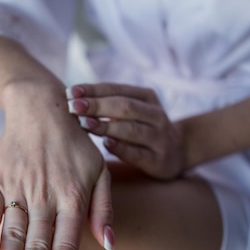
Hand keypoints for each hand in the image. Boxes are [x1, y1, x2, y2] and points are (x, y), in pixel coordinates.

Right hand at [0, 81, 113, 249]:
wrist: (42, 107)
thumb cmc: (76, 146)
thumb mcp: (100, 172)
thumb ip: (104, 210)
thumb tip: (110, 246)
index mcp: (73, 197)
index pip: (66, 247)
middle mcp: (46, 195)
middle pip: (39, 247)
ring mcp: (19, 187)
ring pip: (14, 233)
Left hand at [67, 83, 185, 178]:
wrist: (178, 151)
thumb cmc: (142, 128)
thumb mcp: (132, 111)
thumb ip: (109, 104)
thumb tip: (72, 98)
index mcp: (147, 97)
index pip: (117, 90)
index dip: (94, 90)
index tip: (71, 92)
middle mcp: (156, 115)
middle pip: (125, 107)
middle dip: (97, 106)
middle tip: (74, 106)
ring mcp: (159, 138)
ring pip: (131, 129)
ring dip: (106, 126)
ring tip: (84, 123)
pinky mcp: (158, 160)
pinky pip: (137, 153)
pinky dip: (121, 147)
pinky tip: (105, 144)